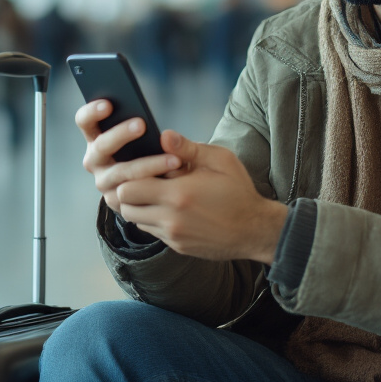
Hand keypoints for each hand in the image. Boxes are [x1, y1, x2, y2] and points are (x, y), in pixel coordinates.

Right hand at [75, 100, 187, 212]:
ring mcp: (105, 182)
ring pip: (121, 173)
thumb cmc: (150, 148)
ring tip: (174, 159)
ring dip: (148, 165)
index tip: (109, 104)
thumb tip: (166, 135)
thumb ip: (149, 127)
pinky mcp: (118, 201)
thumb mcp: (146, 134)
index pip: (84, 121)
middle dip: (120, 134)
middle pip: (101, 146)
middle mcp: (95, 160)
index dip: (92, 112)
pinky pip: (135, 193)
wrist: (158, 183)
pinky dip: (155, 184)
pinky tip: (174, 175)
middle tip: (142, 124)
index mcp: (95, 137)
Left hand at [115, 130, 288, 263]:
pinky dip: (154, 219)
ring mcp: (173, 236)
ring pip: (135, 221)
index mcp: (178, 194)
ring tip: (157, 193)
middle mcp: (170, 219)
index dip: (131, 174)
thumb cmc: (238, 190)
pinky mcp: (177, 246)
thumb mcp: (219, 160)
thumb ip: (187, 148)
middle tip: (145, 179)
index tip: (144, 166)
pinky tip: (171, 208)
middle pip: (125, 206)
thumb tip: (163, 135)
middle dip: (130, 191)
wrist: (255, 230)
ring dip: (140, 206)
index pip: (128, 188)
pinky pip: (152, 232)